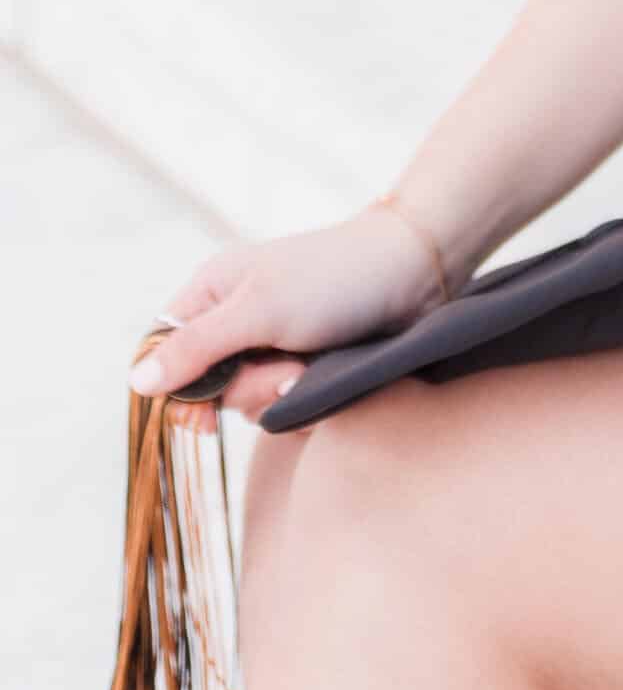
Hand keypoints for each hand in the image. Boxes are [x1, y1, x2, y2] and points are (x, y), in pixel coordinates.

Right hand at [127, 206, 450, 430]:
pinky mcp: (306, 363)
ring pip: (249, 402)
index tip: (203, 417)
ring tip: (315, 366)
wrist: (417, 272)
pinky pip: (285, 404)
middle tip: (286, 371)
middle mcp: (238, 317)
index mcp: (214, 291)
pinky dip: (305, 400)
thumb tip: (137, 384)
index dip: (179, 389)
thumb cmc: (335, 279)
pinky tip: (328, 379)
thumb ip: (196, 348)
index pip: (165, 352)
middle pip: (209, 388)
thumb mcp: (259, 312)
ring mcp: (273, 342)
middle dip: (247, 390)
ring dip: (280, 395)